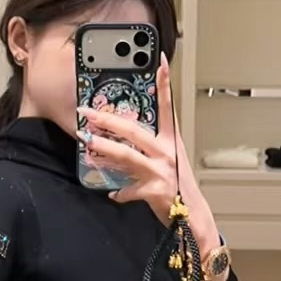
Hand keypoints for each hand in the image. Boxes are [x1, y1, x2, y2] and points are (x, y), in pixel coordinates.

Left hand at [79, 55, 219, 257]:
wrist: (194, 219)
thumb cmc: (178, 188)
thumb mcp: (166, 161)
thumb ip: (146, 149)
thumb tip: (119, 137)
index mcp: (171, 141)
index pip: (167, 107)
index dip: (164, 83)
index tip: (159, 61)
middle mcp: (167, 152)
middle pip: (134, 131)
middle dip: (108, 120)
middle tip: (87, 111)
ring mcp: (162, 171)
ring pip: (127, 156)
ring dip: (104, 149)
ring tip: (86, 141)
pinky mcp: (156, 191)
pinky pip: (129, 189)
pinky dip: (120, 192)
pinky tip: (113, 193)